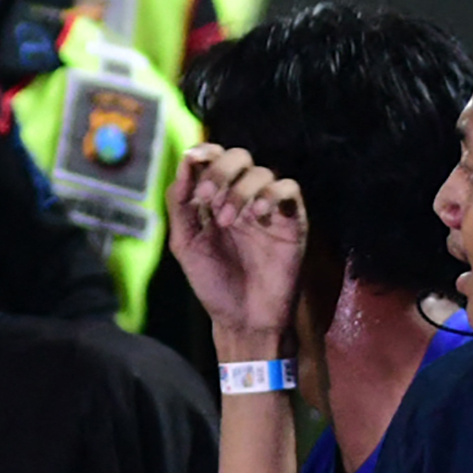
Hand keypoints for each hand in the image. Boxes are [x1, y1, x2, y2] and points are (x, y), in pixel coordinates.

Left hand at [165, 143, 306, 346]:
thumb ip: (180, 204)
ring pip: (262, 171)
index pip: (214, 159)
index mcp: (216, 200)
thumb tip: (184, 163)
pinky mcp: (292, 221)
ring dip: (240, 190)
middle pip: (239, 157)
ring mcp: (268, 209)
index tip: (193, 160)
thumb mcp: (185, 244)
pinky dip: (271, 194)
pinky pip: (289, 189)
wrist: (243, 320)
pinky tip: (257, 214)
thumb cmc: (214, 286)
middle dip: (221, 170)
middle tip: (208, 198)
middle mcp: (243, 199)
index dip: (205, 153)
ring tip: (228, 221)